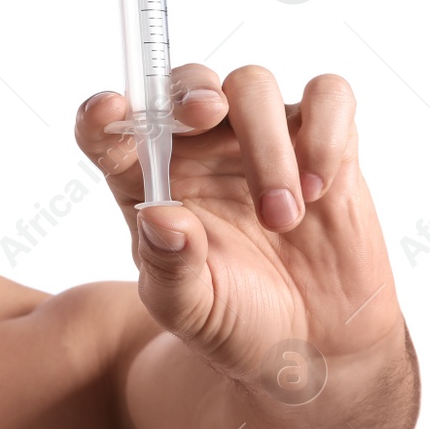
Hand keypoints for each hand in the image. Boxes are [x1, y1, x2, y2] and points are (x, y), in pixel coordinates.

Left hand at [74, 65, 402, 389]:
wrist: (313, 344)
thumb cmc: (235, 320)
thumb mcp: (189, 309)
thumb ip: (169, 266)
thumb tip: (159, 215)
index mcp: (145, 180)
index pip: (108, 131)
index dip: (100, 113)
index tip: (108, 107)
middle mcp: (197, 148)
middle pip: (187, 85)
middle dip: (191, 92)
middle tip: (207, 115)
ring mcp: (259, 138)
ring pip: (253, 85)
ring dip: (266, 143)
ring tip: (281, 218)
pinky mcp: (321, 141)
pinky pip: (329, 96)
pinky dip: (327, 129)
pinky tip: (321, 189)